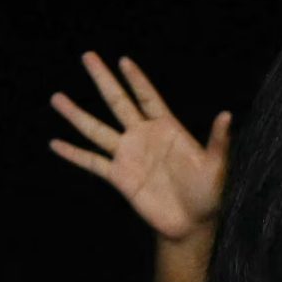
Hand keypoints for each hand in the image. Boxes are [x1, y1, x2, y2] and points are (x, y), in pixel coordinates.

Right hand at [49, 53, 229, 240]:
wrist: (191, 224)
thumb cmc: (208, 194)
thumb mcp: (216, 167)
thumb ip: (217, 141)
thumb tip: (226, 115)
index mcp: (167, 128)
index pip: (147, 97)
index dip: (136, 79)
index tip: (123, 60)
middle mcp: (143, 136)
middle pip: (117, 102)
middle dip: (103, 80)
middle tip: (88, 56)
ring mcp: (128, 155)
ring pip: (97, 129)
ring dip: (76, 114)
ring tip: (57, 98)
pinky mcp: (119, 177)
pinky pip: (92, 162)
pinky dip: (73, 153)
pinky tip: (55, 143)